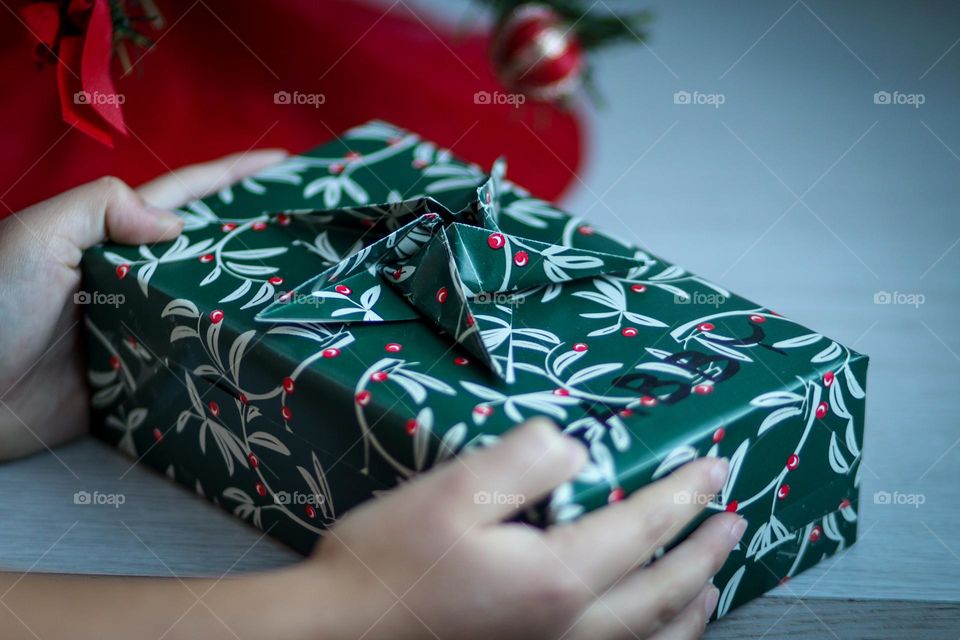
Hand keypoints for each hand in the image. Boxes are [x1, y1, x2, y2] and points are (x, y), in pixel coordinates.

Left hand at [0, 150, 285, 459]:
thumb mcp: (37, 236)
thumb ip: (101, 210)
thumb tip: (176, 224)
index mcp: (113, 237)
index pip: (185, 197)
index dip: (234, 177)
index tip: (286, 162)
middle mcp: (135, 279)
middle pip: (209, 252)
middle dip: (258, 239)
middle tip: (314, 236)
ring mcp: (142, 328)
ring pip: (209, 308)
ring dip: (252, 302)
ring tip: (309, 293)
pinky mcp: (142, 378)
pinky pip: (194, 363)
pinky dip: (228, 359)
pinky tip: (266, 353)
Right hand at [292, 419, 744, 639]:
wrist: (338, 638)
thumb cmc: (388, 564)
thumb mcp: (451, 492)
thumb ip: (522, 461)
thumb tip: (574, 446)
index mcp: (556, 578)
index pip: (641, 528)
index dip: (683, 495)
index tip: (715, 468)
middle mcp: (569, 628)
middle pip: (660, 591)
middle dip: (703, 552)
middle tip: (735, 522)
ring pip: (648, 639)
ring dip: (689, 608)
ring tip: (715, 586)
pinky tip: (647, 635)